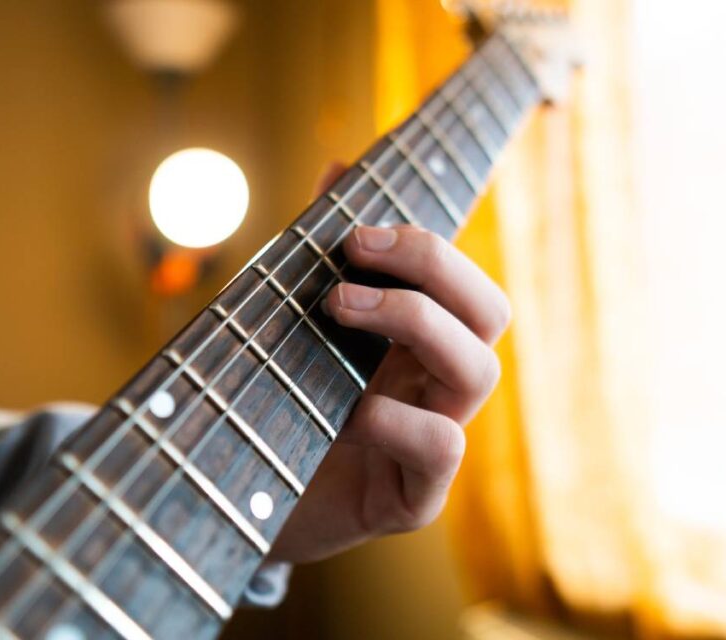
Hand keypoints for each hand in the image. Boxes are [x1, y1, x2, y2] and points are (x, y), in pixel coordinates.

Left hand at [269, 164, 509, 562]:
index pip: (463, 283)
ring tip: (338, 309)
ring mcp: (431, 443)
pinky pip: (440, 449)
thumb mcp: (287, 322)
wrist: (234, 506)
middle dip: (432, 268)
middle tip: (351, 257)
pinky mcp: (412, 498)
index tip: (354, 230)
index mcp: (416, 345)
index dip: (426, 247)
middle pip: (491, 312)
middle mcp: (435, 387)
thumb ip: (316, 251)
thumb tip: (338, 165)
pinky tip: (346, 413)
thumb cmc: (270, 409)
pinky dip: (398, 420)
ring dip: (416, 323)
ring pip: (479, 371)